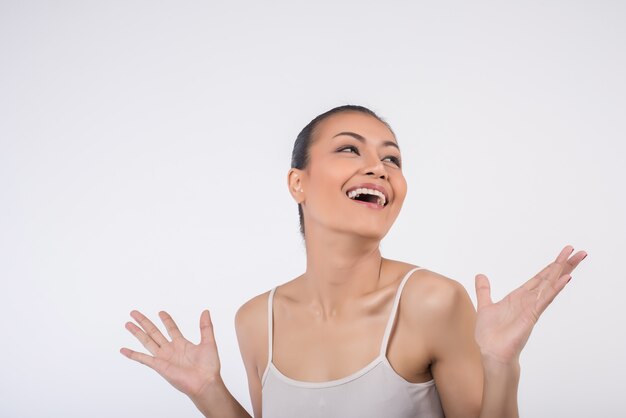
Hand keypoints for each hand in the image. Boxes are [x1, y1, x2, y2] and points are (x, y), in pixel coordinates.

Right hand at [120, 310, 220, 397]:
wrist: (205, 382)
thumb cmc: (209, 366)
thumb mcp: (209, 342)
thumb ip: (206, 327)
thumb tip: (206, 311)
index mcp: (182, 344)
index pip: (171, 329)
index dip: (166, 320)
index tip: (161, 312)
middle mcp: (171, 350)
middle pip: (154, 332)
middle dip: (145, 322)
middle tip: (134, 313)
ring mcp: (164, 357)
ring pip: (147, 341)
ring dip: (137, 333)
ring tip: (128, 324)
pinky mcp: (159, 366)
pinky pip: (143, 359)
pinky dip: (132, 354)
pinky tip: (123, 349)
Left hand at [474, 246, 586, 364]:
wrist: (491, 352)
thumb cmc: (490, 334)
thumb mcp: (485, 305)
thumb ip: (484, 290)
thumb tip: (480, 275)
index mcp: (519, 297)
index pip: (539, 278)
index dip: (550, 266)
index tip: (563, 254)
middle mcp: (529, 300)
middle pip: (549, 278)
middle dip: (562, 264)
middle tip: (577, 251)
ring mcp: (532, 307)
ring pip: (550, 285)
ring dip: (562, 271)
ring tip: (575, 258)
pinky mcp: (532, 315)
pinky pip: (545, 299)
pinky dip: (555, 288)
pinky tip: (565, 278)